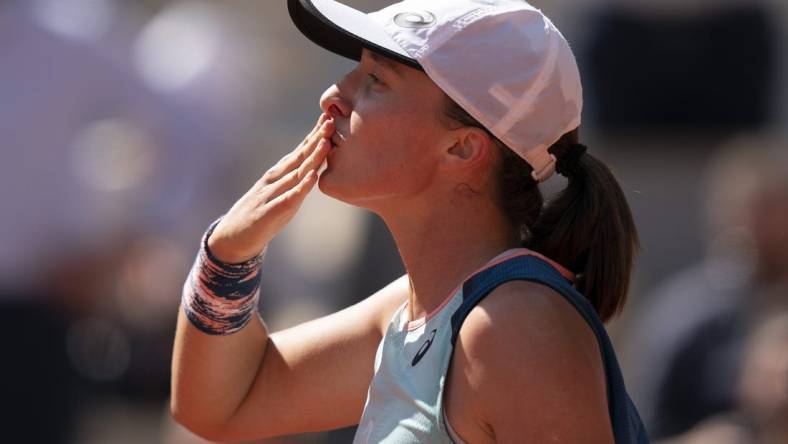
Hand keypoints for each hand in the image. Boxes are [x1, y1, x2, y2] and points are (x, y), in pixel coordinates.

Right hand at [208, 113, 333, 262]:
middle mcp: (274, 181)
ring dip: (312, 157)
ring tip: (326, 142)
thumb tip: (311, 168)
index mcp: (277, 176)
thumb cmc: (258, 217)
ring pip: (296, 173)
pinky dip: (301, 186)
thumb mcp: (277, 195)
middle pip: (299, 157)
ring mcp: (271, 195)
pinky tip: (312, 175)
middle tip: (331, 120)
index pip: (299, 153)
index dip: (314, 136)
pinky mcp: (270, 212)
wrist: (231, 239)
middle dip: (316, 139)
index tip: (328, 119)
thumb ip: (291, 182)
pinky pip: (289, 197)